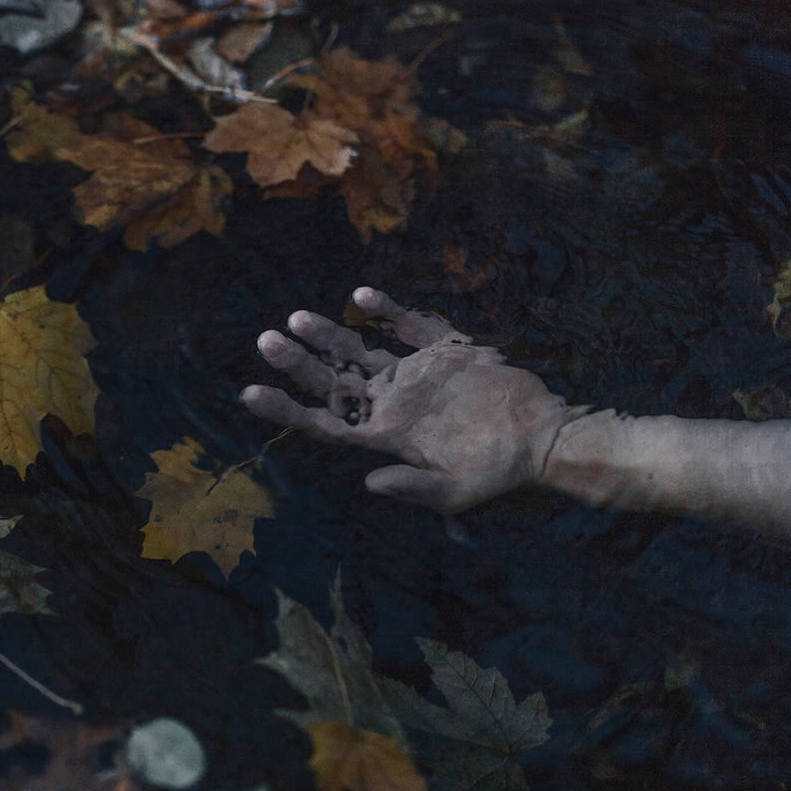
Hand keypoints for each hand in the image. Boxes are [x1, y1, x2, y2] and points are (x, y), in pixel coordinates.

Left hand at [241, 287, 578, 513]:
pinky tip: (361, 298)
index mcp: (386, 437)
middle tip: (265, 340)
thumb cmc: (498, 471)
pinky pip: (407, 326)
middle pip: (333, 380)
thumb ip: (412, 488)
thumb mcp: (454, 492)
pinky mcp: (442, 350)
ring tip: (295, 318)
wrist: (542, 437)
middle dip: (298, 363)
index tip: (249, 394)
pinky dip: (385, 311)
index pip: (325, 422)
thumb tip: (367, 483)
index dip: (286, 410)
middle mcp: (391, 403)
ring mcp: (414, 375)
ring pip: (359, 351)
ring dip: (329, 335)